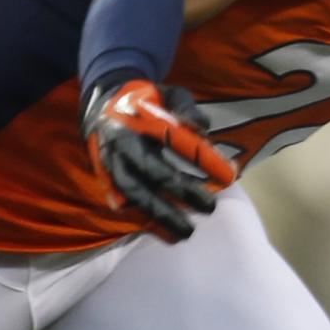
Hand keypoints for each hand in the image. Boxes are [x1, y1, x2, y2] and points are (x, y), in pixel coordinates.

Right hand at [81, 77, 237, 240]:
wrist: (99, 106)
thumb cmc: (146, 101)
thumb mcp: (168, 93)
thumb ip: (187, 108)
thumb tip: (202, 129)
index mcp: (140, 117)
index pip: (175, 139)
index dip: (202, 157)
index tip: (229, 175)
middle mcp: (122, 142)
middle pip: (153, 170)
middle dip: (183, 191)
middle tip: (211, 207)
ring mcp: (110, 162)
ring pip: (135, 193)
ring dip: (160, 215)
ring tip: (187, 233)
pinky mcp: (105, 179)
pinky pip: (124, 203)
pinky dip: (144, 220)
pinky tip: (167, 236)